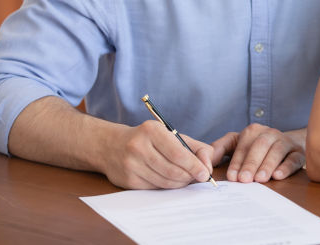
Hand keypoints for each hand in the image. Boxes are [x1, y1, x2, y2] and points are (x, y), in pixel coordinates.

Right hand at [99, 120, 215, 188]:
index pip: (178, 154)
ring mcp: (131, 165)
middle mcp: (138, 147)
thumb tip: (208, 165)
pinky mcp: (127, 181)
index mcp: (151, 131)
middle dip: (189, 176)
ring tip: (185, 178)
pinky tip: (170, 180)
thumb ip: (195, 147)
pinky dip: (167, 186)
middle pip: (173, 170)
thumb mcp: (170, 135)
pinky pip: (155, 188)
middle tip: (198, 177)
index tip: (205, 174)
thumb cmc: (148, 139)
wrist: (110, 145)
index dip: (194, 166)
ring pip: (165, 182)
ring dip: (180, 183)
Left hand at [212, 123, 305, 182]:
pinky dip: (286, 167)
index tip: (232, 176)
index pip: (244, 145)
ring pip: (277, 151)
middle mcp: (270, 133)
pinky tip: (278, 175)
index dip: (237, 161)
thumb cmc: (256, 147)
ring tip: (260, 179)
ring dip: (268, 165)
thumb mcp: (236, 144)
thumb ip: (220, 149)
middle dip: (251, 163)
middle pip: (260, 145)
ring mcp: (285, 142)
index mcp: (253, 131)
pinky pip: (293, 158)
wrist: (286, 144)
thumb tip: (205, 159)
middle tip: (244, 180)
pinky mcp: (298, 152)